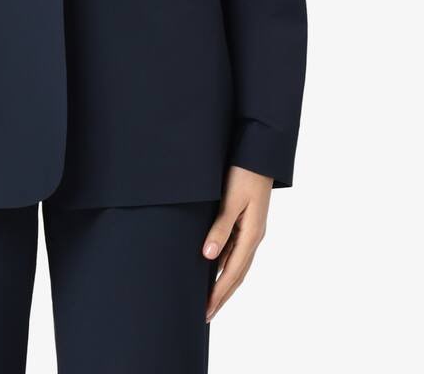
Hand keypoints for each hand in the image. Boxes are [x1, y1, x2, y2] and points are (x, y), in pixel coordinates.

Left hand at [202, 165, 272, 321]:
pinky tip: (215, 267)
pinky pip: (236, 250)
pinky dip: (227, 264)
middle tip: (206, 314)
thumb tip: (209, 257)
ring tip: (210, 297)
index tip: (206, 310)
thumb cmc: (245, 172)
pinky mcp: (248, 221)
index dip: (219, 292)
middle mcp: (254, 236)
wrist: (260, 153)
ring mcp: (252, 229)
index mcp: (252, 234)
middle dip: (222, 294)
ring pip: (237, 263)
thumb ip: (221, 227)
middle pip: (237, 273)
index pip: (232, 272)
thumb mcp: (232, 199)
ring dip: (224, 282)